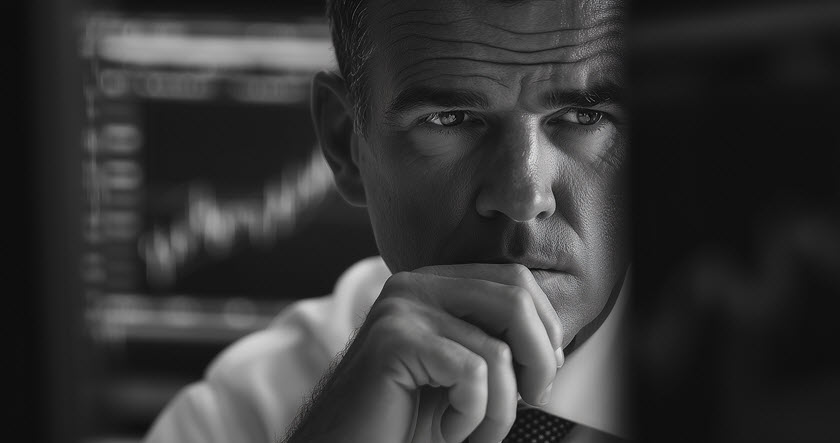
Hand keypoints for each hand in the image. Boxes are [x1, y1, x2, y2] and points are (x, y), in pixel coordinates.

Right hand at [285, 264, 564, 442]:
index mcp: (432, 285)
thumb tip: (553, 342)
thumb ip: (494, 341)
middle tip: (533, 398)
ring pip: (497, 350)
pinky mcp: (392, 342)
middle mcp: (414, 285)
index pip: (513, 279)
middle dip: (540, 357)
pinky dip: (473, 415)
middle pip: (515, 298)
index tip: (543, 373)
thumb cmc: (405, 421)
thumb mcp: (460, 374)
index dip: (546, 326)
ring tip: (471, 430)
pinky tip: (447, 430)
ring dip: (501, 408)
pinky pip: (470, 374)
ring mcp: (400, 309)